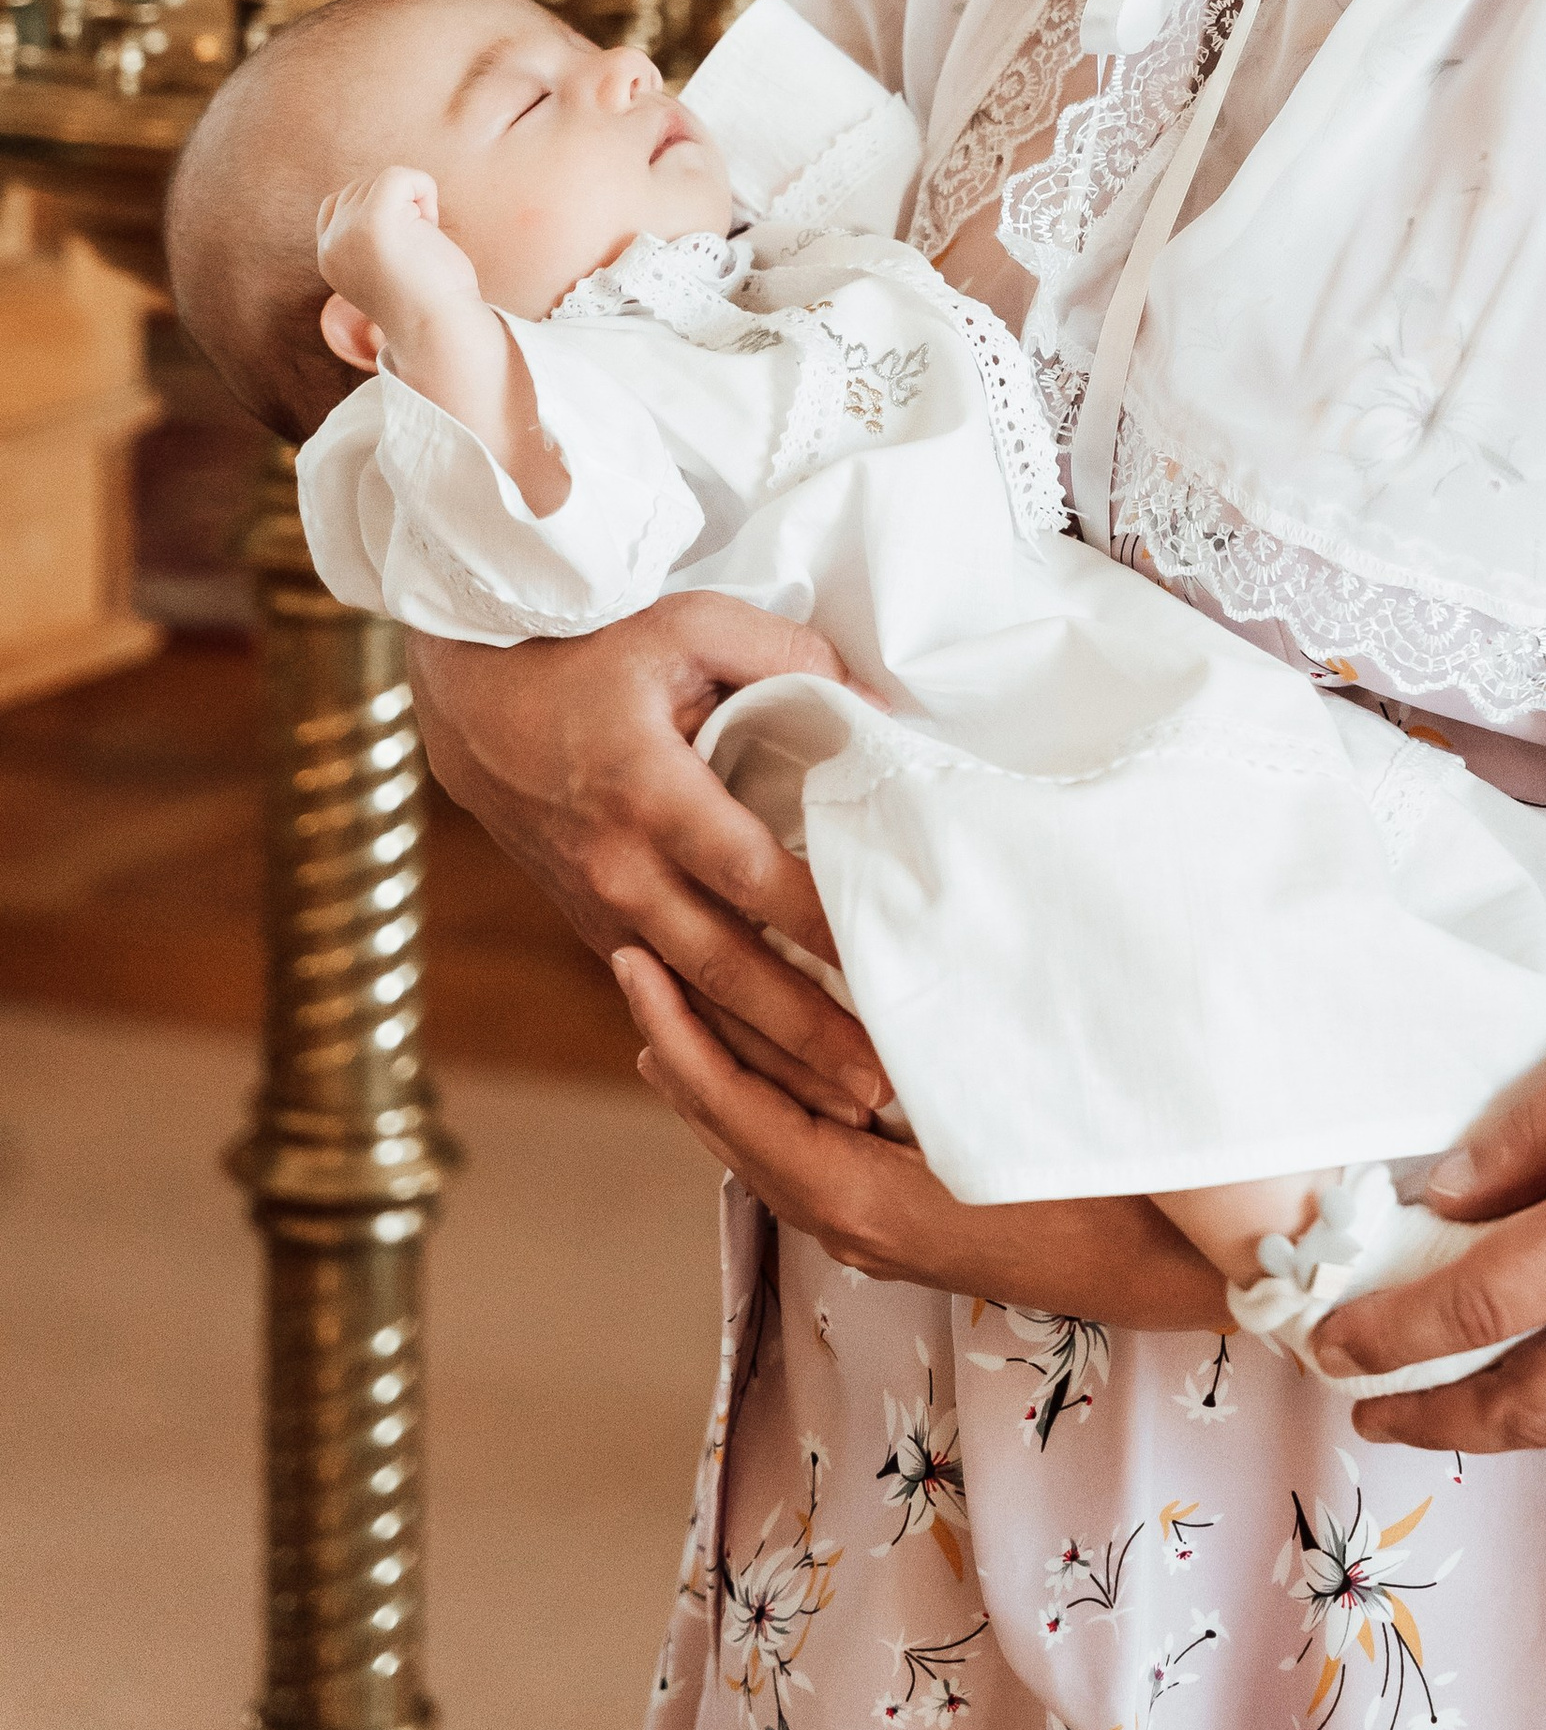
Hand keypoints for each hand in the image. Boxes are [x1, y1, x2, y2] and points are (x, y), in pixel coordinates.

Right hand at [317, 165, 480, 344]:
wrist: (442, 329)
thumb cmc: (431, 299)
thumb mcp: (386, 265)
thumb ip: (372, 236)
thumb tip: (391, 192)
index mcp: (329, 258)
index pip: (338, 204)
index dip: (376, 209)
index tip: (401, 244)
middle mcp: (331, 245)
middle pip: (362, 189)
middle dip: (398, 206)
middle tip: (418, 246)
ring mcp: (349, 232)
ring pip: (383, 181)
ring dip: (414, 202)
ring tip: (422, 243)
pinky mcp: (374, 222)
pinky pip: (399, 175)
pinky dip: (424, 188)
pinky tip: (432, 223)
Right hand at [406, 599, 881, 1116]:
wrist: (472, 697)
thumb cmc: (591, 649)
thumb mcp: (690, 623)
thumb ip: (787, 658)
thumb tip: (875, 713)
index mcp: (648, 791)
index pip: (751, 874)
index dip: (820, 924)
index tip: (889, 963)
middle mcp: (619, 865)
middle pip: (726, 967)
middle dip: (805, 1033)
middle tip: (879, 1086)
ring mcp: (599, 904)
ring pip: (694, 1001)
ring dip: (767, 1059)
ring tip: (843, 1106)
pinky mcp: (590, 922)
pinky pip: (663, 994)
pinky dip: (717, 1042)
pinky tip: (771, 1079)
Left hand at [618, 945, 1228, 1330]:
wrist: (1181, 1274)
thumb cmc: (1104, 1178)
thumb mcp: (1010, 1102)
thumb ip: (928, 1048)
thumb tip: (862, 968)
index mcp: (860, 1195)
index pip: (739, 1108)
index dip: (679, 1036)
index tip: (632, 965)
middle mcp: (854, 1225)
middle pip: (739, 1132)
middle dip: (682, 1049)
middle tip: (634, 965)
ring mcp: (883, 1237)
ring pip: (773, 1150)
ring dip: (724, 1079)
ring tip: (678, 1014)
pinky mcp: (913, 1230)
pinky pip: (814, 1159)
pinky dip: (775, 1108)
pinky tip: (783, 1073)